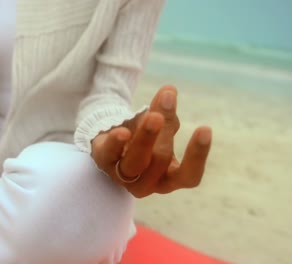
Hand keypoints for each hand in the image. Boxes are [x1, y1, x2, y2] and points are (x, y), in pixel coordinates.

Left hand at [91, 85, 211, 197]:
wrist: (112, 139)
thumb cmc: (144, 138)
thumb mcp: (159, 126)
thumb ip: (165, 113)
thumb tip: (169, 90)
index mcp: (169, 179)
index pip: (189, 176)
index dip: (197, 155)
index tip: (205, 128)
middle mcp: (147, 184)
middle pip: (160, 159)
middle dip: (165, 131)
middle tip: (167, 105)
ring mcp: (123, 177)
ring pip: (136, 161)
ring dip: (146, 137)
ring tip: (154, 116)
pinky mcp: (103, 163)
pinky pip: (110, 154)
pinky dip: (117, 143)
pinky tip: (123, 132)